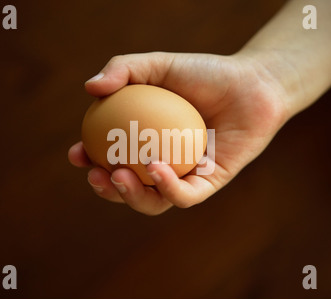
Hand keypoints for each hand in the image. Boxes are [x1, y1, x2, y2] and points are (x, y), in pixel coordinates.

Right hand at [68, 52, 288, 214]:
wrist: (253, 84)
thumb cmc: (206, 74)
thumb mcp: (160, 65)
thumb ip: (124, 69)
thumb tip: (89, 89)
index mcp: (147, 142)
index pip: (112, 157)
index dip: (89, 161)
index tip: (77, 153)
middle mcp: (163, 163)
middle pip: (129, 187)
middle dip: (107, 189)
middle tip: (97, 174)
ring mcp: (185, 177)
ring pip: (153, 201)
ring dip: (131, 196)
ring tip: (119, 175)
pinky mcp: (209, 184)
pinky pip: (185, 197)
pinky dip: (168, 188)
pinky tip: (156, 169)